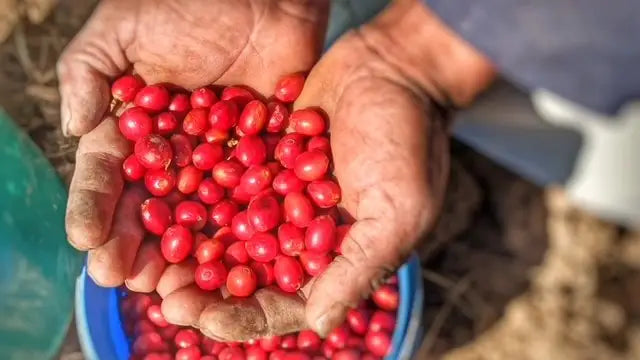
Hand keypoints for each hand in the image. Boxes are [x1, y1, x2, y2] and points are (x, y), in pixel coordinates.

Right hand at [60, 0, 328, 339]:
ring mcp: (221, 159)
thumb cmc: (186, 1)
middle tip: (124, 278)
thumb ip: (88, 73)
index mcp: (136, 127)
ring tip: (169, 283)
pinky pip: (251, 197)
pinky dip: (241, 228)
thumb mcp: (122, 30)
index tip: (87, 241)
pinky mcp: (264, 158)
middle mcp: (176, 151)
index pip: (109, 174)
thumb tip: (76, 131)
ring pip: (198, 214)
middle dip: (135, 243)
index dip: (96, 208)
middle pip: (152, 206)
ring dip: (183, 251)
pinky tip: (230, 257)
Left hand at [174, 0, 492, 338]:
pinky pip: (222, 181)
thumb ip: (359, 268)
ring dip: (189, 247)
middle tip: (162, 296)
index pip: (283, 302)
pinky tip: (161, 199)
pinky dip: (194, 193)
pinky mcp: (261, 157)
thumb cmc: (407, 140)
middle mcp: (299, 232)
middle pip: (244, 274)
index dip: (243, 317)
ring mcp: (276, 194)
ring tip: (149, 257)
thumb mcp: (397, 210)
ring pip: (225, 231)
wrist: (395, 66)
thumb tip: (318, 327)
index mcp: (333, 257)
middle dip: (204, 289)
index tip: (203, 319)